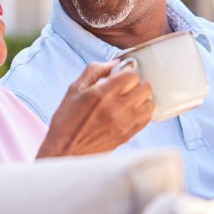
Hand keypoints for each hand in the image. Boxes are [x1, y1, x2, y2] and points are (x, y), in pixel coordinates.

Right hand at [37, 61, 152, 157]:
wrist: (64, 150)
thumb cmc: (67, 119)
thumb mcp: (75, 88)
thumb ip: (95, 70)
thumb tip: (116, 63)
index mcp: (101, 94)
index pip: (132, 76)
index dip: (126, 73)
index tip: (119, 77)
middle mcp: (116, 109)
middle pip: (145, 88)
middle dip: (136, 84)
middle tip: (125, 88)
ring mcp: (124, 124)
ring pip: (149, 104)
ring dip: (141, 99)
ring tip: (129, 101)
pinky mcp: (128, 136)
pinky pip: (146, 119)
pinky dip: (142, 113)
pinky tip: (130, 112)